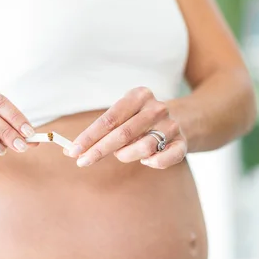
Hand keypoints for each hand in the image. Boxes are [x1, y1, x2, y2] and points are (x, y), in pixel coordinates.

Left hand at [68, 87, 187, 168]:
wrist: (188, 117)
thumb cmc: (142, 119)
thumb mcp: (125, 115)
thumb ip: (101, 130)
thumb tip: (70, 150)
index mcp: (139, 96)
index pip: (109, 119)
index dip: (89, 136)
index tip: (72, 151)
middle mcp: (156, 108)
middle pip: (122, 133)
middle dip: (99, 150)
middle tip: (82, 162)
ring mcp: (172, 125)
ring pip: (143, 146)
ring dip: (126, 155)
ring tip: (122, 155)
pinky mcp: (183, 143)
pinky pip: (166, 158)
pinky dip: (153, 163)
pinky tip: (145, 161)